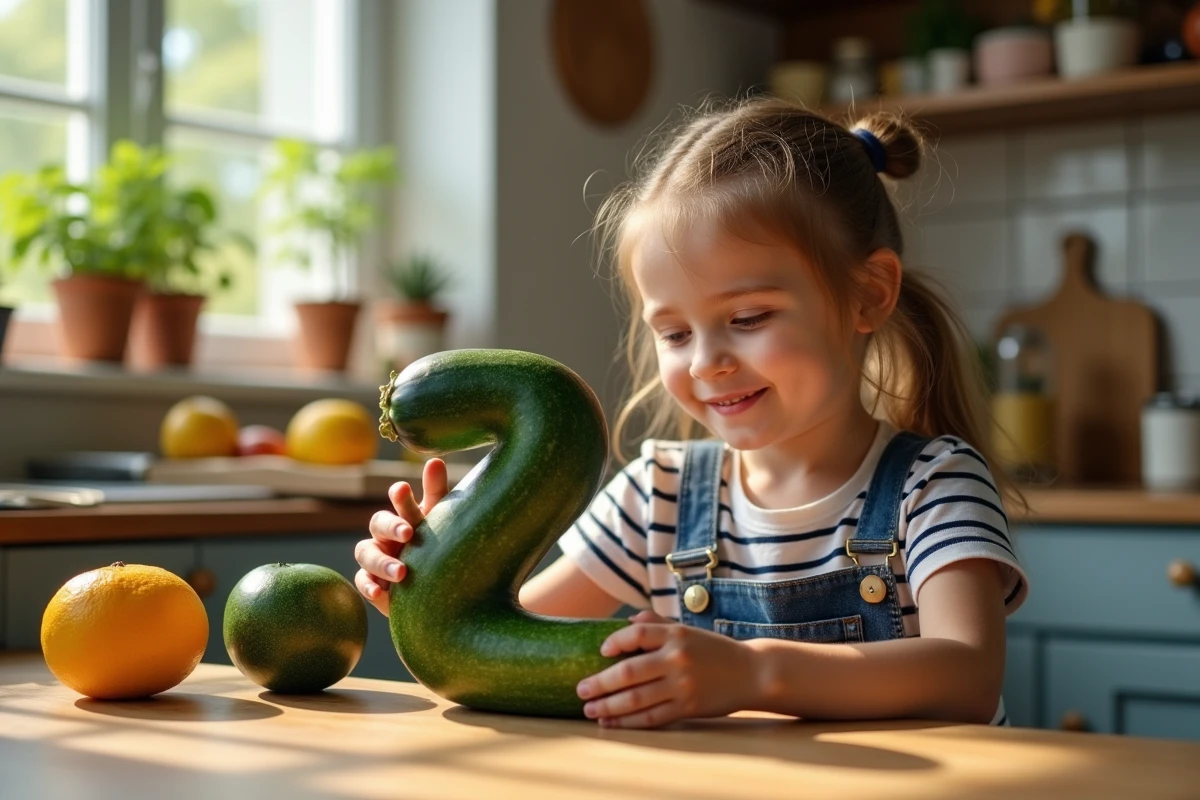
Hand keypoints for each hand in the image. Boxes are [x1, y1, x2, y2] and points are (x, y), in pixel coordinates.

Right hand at [353, 458, 447, 615]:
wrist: (438, 589)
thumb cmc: (439, 547)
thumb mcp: (442, 521)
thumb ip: (437, 493)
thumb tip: (435, 459)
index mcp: (407, 515)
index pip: (399, 500)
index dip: (400, 495)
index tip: (403, 490)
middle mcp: (387, 534)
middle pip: (379, 523)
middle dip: (391, 526)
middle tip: (408, 533)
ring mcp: (378, 558)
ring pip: (366, 552)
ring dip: (381, 561)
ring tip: (402, 572)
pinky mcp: (374, 583)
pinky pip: (363, 581)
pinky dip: (368, 586)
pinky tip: (380, 592)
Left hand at [574, 610, 757, 728]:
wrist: (752, 672)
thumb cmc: (714, 650)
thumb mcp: (688, 630)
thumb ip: (657, 623)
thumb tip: (626, 623)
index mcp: (676, 634)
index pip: (637, 634)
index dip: (615, 642)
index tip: (600, 651)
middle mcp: (677, 659)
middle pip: (629, 671)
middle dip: (600, 683)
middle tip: (580, 690)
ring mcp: (683, 685)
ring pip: (636, 699)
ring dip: (609, 706)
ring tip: (590, 710)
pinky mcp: (688, 707)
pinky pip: (652, 717)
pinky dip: (629, 722)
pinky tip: (613, 723)